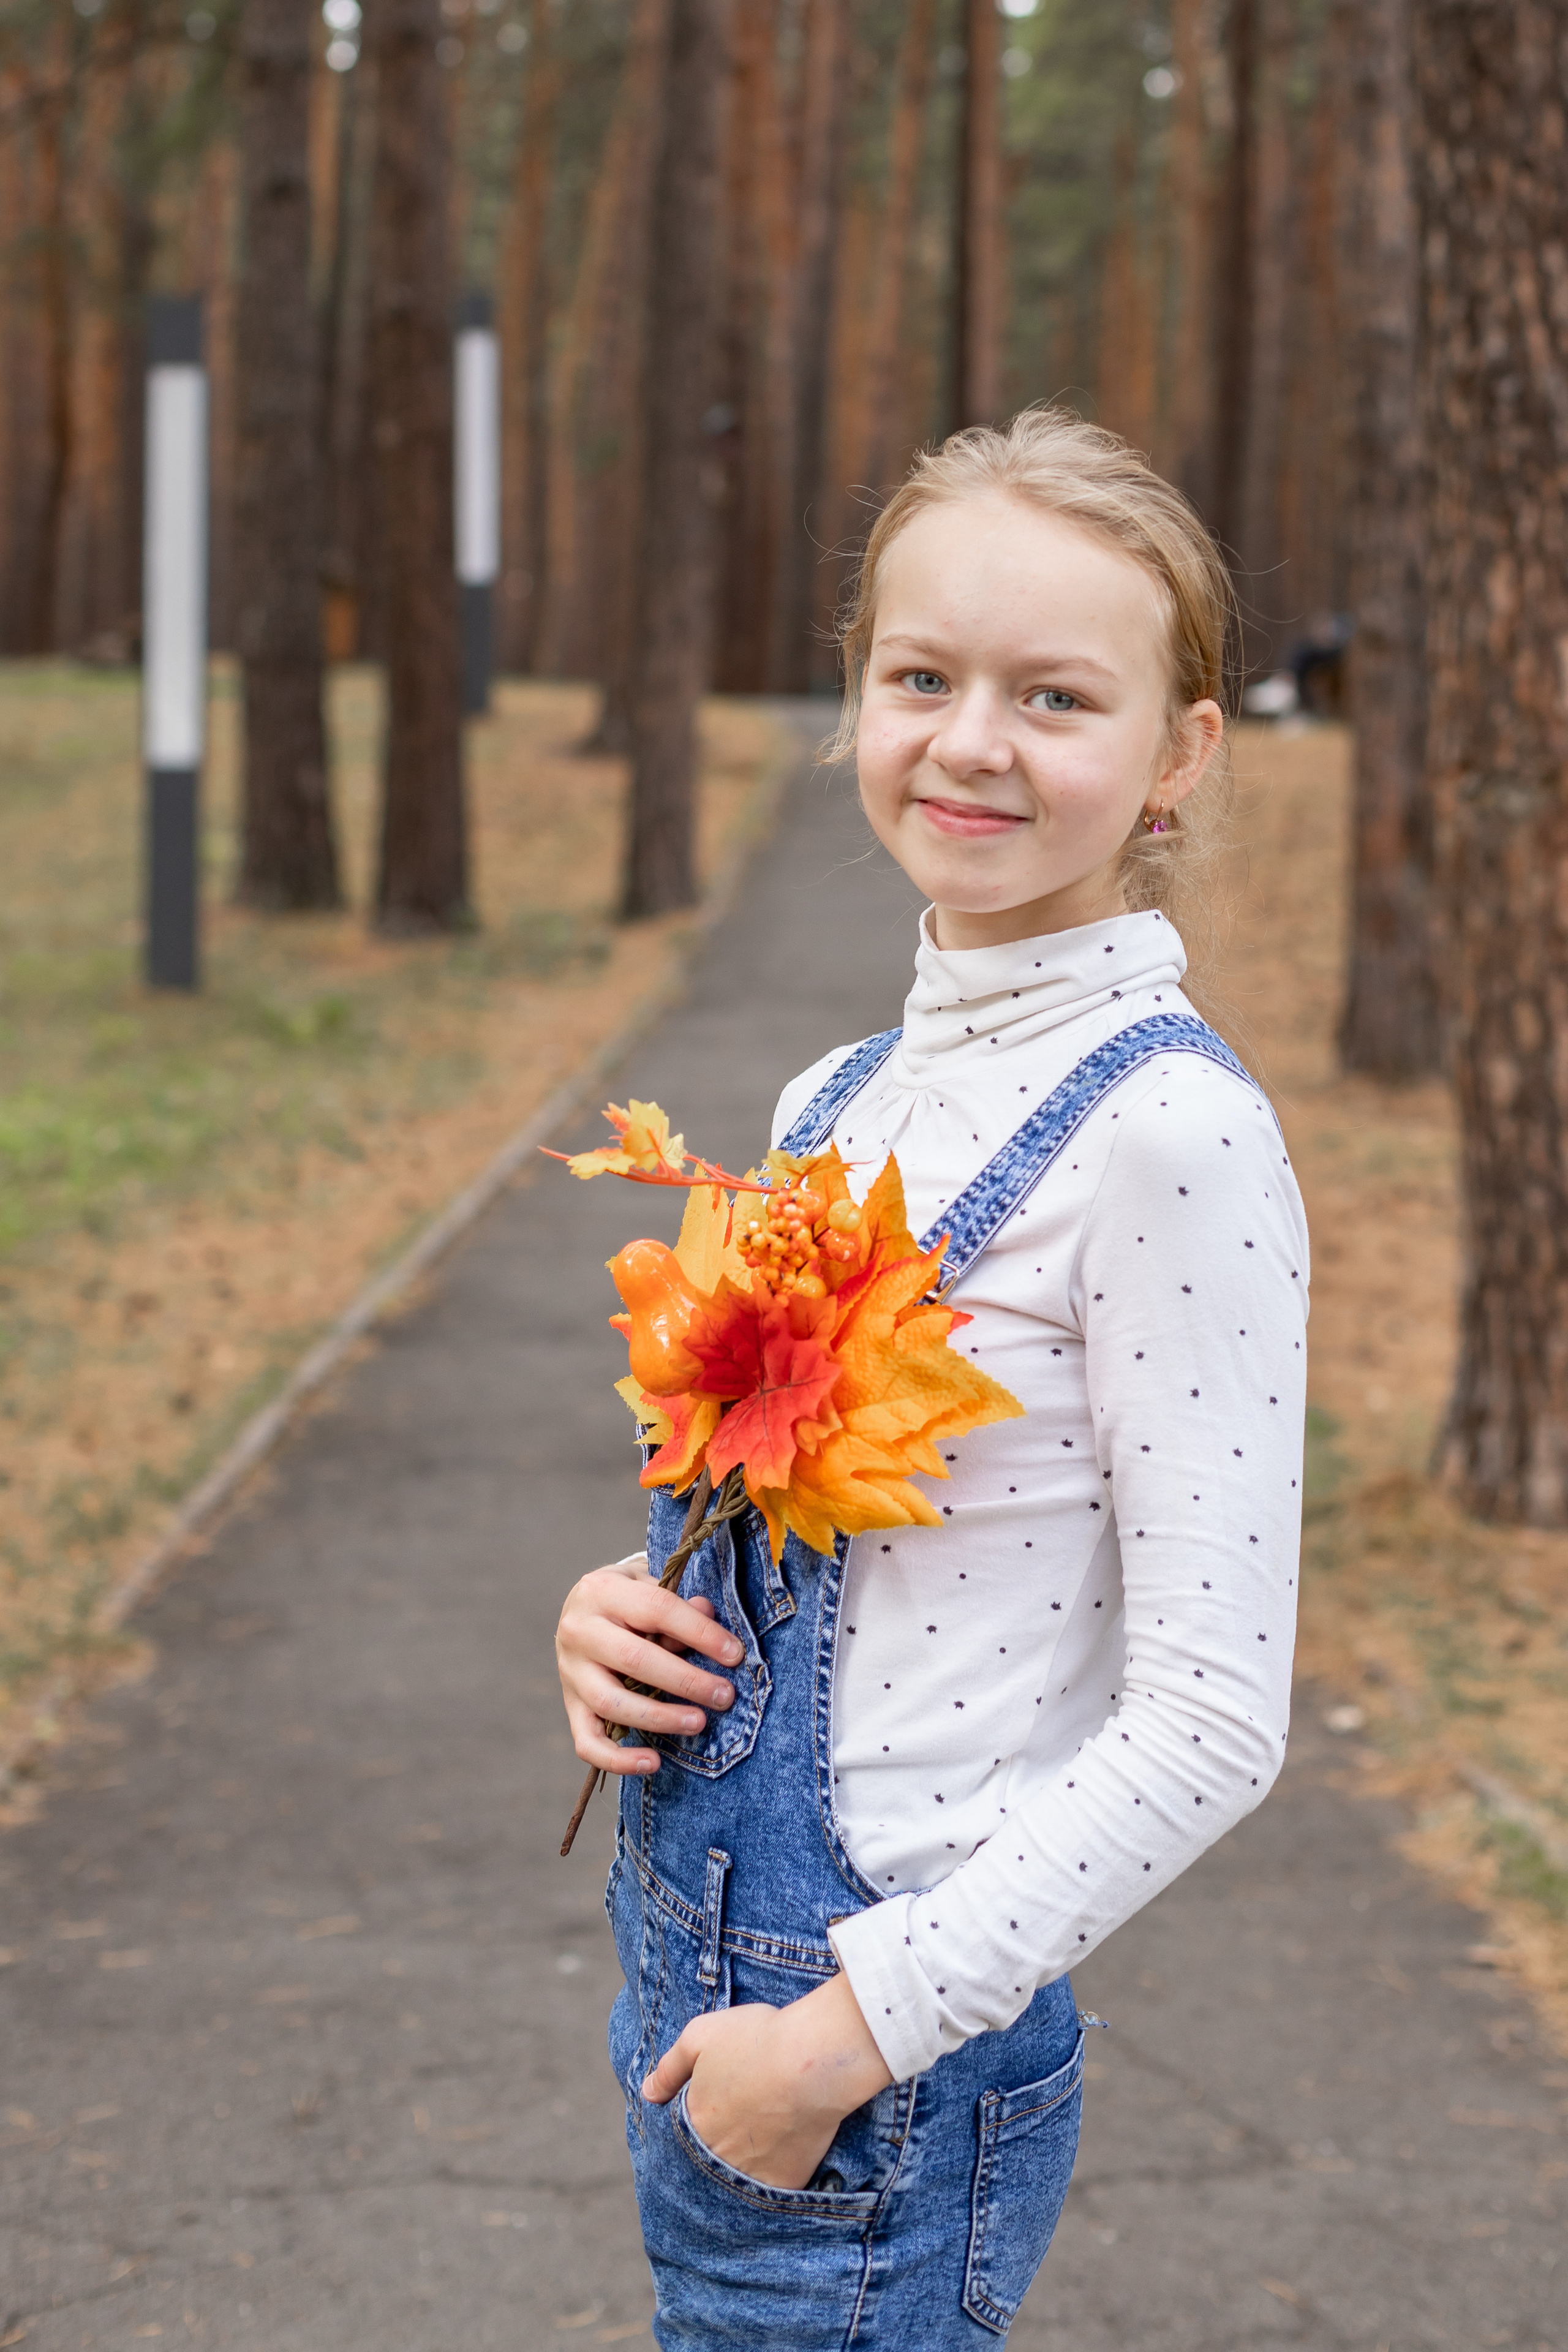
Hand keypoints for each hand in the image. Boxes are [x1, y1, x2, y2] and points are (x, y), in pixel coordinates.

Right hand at [556, 1564, 742, 1776]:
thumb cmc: (629, 1599)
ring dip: (660, 1718)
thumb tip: (707, 1612)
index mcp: (602, 1590)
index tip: (735, 1655)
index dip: (700, 1633)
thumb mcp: (651, 1586)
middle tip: (724, 1696)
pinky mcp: (570, 1705)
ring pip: (611, 1703)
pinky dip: (619, 1759)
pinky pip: (588, 1742)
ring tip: (698, 1722)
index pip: (657, 1610)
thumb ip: (679, 1602)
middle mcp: (579, 1630)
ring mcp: (570, 1672)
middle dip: (686, 1681)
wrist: (582, 1611)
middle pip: (633, 1659)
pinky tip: (654, 1762)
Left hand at [641, 1972, 893, 2189]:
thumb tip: (647, 2093)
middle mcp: (716, 2157)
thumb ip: (669, 2067)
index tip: (707, 2114)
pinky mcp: (786, 2182)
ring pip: (737, 2178)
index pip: (678, 2137)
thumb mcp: (700, 2036)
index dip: (692, 2124)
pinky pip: (773, 2188)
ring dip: (742, 2162)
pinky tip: (784, 2150)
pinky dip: (774, 2172)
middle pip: (707, 2161)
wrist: (813, 2060)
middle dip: (716, 2146)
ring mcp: (751, 2175)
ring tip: (759, 2138)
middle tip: (737, 2125)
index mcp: (693, 2122)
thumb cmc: (757, 2039)